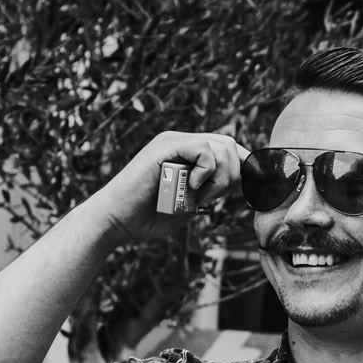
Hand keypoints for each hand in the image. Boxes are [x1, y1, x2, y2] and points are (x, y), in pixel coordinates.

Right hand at [84, 131, 249, 244]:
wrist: (117, 220)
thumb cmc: (150, 216)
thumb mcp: (192, 203)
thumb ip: (213, 190)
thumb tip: (242, 183)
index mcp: (188, 154)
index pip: (229, 149)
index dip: (244, 168)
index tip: (244, 192)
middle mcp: (182, 143)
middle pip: (230, 144)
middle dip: (234, 175)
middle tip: (212, 198)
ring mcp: (172, 142)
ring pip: (222, 146)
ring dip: (220, 179)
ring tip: (200, 197)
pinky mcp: (164, 146)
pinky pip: (204, 149)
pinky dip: (206, 172)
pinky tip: (192, 187)